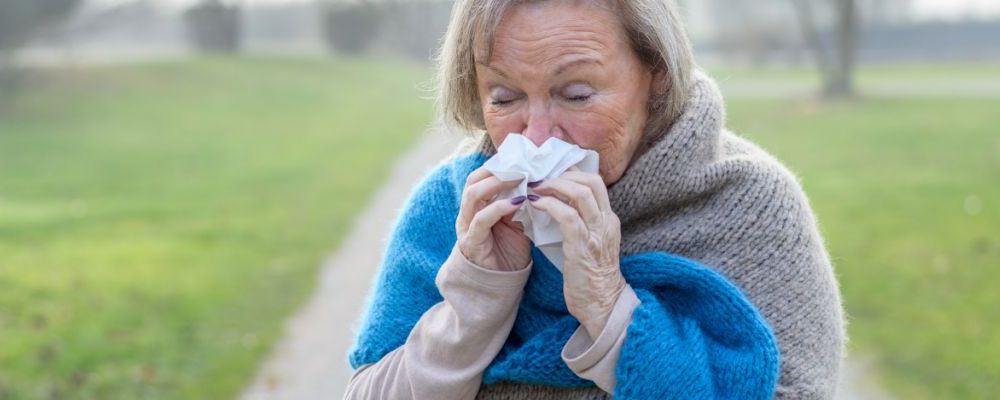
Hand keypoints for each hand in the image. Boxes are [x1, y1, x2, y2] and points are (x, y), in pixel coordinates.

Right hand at [456, 166, 531, 271]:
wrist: (500, 286)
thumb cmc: (509, 252)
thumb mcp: (517, 222)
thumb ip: (521, 203)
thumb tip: (538, 182)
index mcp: (477, 207)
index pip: (480, 176)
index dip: (498, 166)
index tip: (521, 159)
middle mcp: (467, 214)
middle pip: (473, 180)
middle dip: (497, 170)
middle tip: (521, 166)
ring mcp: (467, 227)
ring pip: (473, 195)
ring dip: (497, 183)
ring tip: (519, 179)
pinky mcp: (471, 242)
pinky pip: (482, 219)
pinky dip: (499, 207)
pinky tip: (517, 202)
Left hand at [527, 166, 626, 336]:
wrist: (602, 306)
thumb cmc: (591, 278)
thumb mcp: (590, 244)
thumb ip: (580, 224)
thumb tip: (555, 206)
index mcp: (608, 220)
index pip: (595, 182)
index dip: (572, 171)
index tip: (550, 171)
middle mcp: (606, 222)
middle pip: (591, 181)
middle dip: (563, 173)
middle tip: (539, 174)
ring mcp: (596, 233)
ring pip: (580, 193)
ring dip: (553, 184)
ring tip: (534, 186)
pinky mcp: (582, 246)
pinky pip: (567, 215)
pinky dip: (549, 204)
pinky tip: (534, 204)